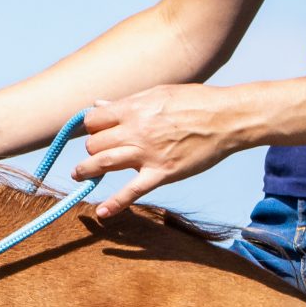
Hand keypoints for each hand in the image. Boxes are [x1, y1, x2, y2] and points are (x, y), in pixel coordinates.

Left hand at [73, 84, 239, 218]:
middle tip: (98, 152)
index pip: (94, 120)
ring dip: (86, 171)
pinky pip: (132, 191)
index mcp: (134, 109)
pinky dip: (115, 204)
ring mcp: (147, 154)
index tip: (98, 132)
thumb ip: (127, 102)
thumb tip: (98, 105)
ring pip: (103, 163)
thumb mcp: (159, 93)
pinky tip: (102, 213)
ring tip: (79, 175)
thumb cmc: (195, 102)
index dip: (92, 127)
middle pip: (95, 144)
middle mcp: (136, 131)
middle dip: (93, 148)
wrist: (226, 118)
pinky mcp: (162, 173)